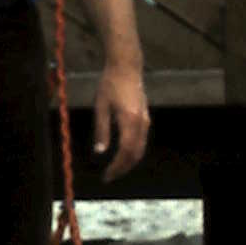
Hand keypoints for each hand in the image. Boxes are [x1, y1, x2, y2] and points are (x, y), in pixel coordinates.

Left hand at [92, 60, 149, 179]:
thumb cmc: (110, 84)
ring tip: (114, 168)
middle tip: (109, 176)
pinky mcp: (145, 118)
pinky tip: (121, 154)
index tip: (106, 175)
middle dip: (123, 168)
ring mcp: (145, 121)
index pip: (125, 151)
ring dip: (128, 161)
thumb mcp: (101, 107)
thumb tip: (100, 151)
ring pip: (140, 149)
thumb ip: (101, 130)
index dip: (117, 166)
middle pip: (135, 154)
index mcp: (129, 120)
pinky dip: (132, 152)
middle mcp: (141, 123)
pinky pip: (141, 141)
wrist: (126, 67)